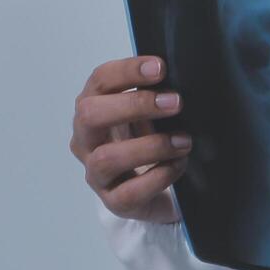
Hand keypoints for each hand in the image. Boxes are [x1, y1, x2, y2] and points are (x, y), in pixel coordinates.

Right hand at [71, 55, 189, 223]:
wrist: (155, 191)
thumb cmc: (150, 142)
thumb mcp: (151, 114)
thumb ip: (156, 96)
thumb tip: (183, 76)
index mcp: (93, 108)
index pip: (99, 81)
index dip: (127, 71)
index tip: (160, 67)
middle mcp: (86, 140)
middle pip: (90, 115)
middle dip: (134, 105)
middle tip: (175, 103)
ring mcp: (96, 173)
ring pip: (107, 158)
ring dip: (151, 146)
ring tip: (184, 141)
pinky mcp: (114, 202)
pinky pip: (130, 192)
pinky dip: (160, 176)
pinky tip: (179, 165)